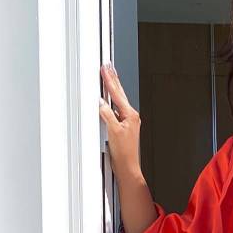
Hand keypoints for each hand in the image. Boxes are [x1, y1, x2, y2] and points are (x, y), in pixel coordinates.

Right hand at [98, 62, 141, 178]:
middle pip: (119, 94)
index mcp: (130, 115)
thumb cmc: (124, 153)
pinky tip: (108, 97)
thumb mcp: (113, 131)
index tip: (105, 68)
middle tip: (108, 66)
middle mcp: (131, 116)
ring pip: (118, 100)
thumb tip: (100, 103)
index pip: (117, 93)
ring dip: (113, 87)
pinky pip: (116, 109)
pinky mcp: (123, 127)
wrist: (127, 166)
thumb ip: (106, 115)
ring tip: (109, 75)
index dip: (109, 80)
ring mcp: (128, 121)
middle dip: (113, 79)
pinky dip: (112, 100)